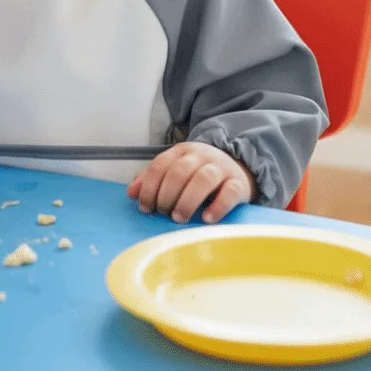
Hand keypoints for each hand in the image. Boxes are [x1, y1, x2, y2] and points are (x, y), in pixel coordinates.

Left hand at [126, 141, 255, 224]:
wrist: (236, 169)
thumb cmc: (198, 175)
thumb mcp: (174, 172)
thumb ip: (151, 180)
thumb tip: (131, 193)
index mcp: (181, 151)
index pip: (160, 165)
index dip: (149, 188)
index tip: (146, 208)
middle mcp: (201, 156)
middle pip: (180, 171)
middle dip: (167, 195)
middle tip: (164, 213)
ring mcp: (221, 168)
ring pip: (204, 178)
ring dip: (187, 200)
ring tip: (179, 218)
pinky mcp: (239, 183)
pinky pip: (229, 192)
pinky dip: (217, 206)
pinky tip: (206, 219)